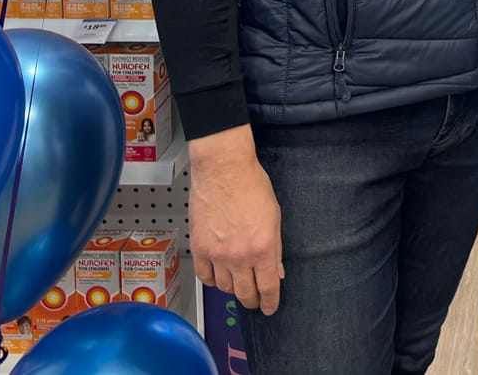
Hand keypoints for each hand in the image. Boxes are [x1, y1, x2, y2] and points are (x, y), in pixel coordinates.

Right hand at [189, 127, 284, 313]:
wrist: (223, 170)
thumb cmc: (252, 186)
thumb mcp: (274, 217)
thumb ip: (276, 249)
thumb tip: (277, 271)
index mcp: (263, 248)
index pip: (268, 287)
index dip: (270, 302)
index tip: (270, 307)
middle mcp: (240, 256)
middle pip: (245, 293)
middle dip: (252, 300)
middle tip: (255, 300)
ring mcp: (217, 254)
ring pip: (225, 287)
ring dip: (233, 288)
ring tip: (237, 281)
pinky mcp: (199, 248)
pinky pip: (205, 276)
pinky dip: (212, 279)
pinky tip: (218, 274)